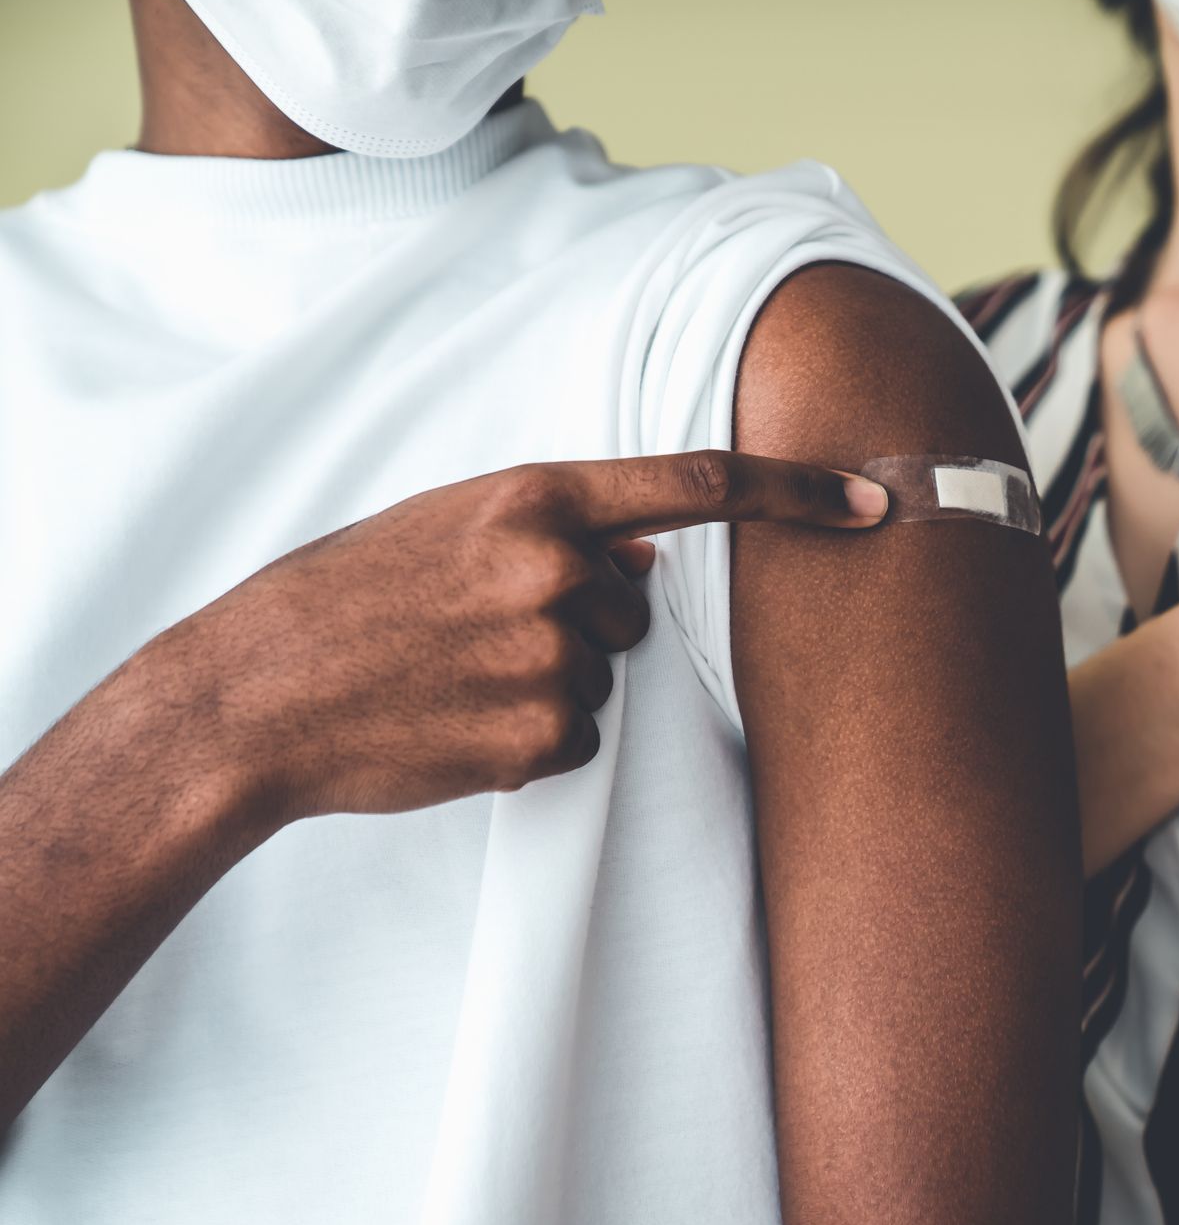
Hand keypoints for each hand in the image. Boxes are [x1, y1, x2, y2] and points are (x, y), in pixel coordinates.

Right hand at [131, 450, 887, 820]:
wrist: (258, 694)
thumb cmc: (350, 597)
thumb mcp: (451, 525)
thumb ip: (558, 531)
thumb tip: (653, 563)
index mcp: (535, 499)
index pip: (698, 485)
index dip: (798, 490)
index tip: (875, 497)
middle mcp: (559, 571)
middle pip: (637, 606)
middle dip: (581, 619)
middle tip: (477, 629)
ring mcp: (555, 658)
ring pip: (607, 676)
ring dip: (551, 682)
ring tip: (455, 676)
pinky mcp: (548, 738)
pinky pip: (582, 737)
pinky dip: (534, 739)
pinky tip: (460, 724)